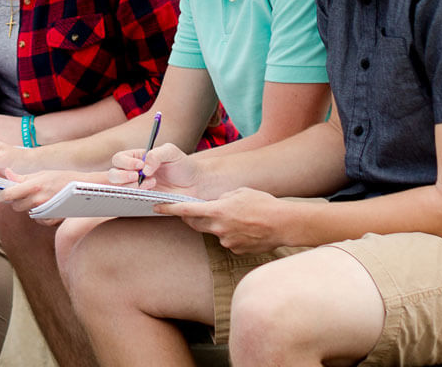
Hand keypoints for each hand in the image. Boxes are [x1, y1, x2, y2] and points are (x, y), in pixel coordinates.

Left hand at [0, 169, 105, 213]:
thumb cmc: (64, 177)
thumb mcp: (43, 173)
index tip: (1, 195)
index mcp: (34, 186)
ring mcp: (45, 210)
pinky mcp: (53, 219)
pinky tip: (46, 207)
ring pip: (27, 213)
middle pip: (16, 206)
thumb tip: (7, 174)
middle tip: (23, 194)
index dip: (2, 195)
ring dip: (29, 207)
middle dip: (16, 201)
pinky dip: (40, 216)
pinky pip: (39, 220)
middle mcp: (38, 199)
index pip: (9, 194)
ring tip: (39, 198)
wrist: (85, 187)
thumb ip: (23, 177)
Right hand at [107, 143, 199, 195]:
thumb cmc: (183, 165)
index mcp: (137, 158)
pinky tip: (152, 191)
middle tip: (137, 177)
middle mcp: (133, 173)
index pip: (119, 159)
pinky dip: (137, 196)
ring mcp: (137, 187)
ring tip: (152, 183)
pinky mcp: (143, 199)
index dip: (125, 162)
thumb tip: (144, 168)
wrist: (195, 184)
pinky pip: (130, 200)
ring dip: (131, 186)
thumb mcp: (172, 152)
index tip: (140, 166)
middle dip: (122, 176)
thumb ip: (156, 154)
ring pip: (119, 189)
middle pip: (112, 174)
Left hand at [156, 188, 289, 253]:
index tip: (156, 207)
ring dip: (219, 225)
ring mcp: (227, 241)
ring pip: (214, 232)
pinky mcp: (236, 250)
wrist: (284, 224)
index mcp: (218, 210)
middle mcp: (218, 228)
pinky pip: (228, 241)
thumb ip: (223, 198)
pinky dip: (233, 235)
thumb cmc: (264, 204)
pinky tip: (247, 229)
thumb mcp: (240, 192)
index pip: (186, 210)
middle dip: (191, 218)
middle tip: (195, 211)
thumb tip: (216, 203)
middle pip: (195, 224)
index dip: (169, 209)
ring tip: (240, 218)